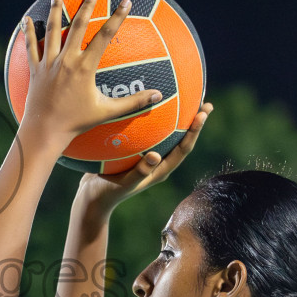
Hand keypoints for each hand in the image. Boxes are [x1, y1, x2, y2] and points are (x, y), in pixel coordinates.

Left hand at [16, 0, 162, 150]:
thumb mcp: (107, 112)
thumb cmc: (76, 123)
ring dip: (56, 9)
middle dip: (87, 5)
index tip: (126, 2)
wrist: (45, 131)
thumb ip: (133, 103)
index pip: (104, 36)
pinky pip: (30, 46)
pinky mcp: (35, 69)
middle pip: (78, 26)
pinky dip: (28, 32)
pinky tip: (27, 18)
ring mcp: (49, 63)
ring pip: (51, 30)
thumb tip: (158, 97)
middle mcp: (66, 60)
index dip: (117, 18)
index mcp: (84, 67)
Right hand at [77, 102, 212, 213]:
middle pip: (181, 139)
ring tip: (185, 100)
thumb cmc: (108, 191)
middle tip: (205, 103)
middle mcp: (158, 162)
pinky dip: (154, 119)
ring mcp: (148, 157)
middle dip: (194, 122)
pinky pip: (149, 133)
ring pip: (167, 135)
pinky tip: (148, 104)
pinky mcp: (136, 152)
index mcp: (160, 170)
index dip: (194, 131)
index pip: (183, 149)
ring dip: (178, 119)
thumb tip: (155, 155)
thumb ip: (140, 172)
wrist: (92, 196)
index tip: (203, 114)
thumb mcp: (123, 183)